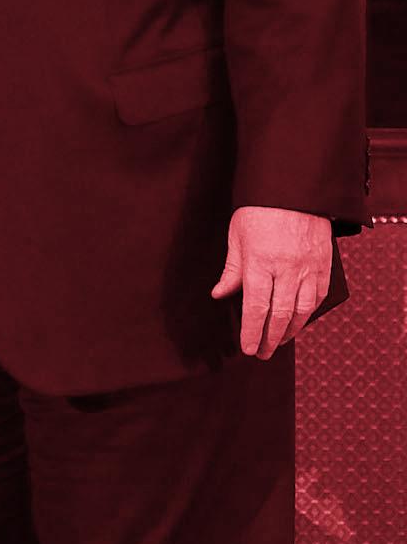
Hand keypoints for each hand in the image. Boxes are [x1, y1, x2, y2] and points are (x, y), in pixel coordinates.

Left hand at [210, 205, 332, 357]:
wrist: (294, 190)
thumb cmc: (259, 210)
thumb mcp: (236, 236)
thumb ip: (232, 269)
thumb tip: (220, 294)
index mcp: (260, 262)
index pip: (256, 308)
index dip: (252, 332)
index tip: (248, 348)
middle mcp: (287, 269)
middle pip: (280, 315)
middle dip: (270, 338)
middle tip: (262, 353)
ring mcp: (309, 268)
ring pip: (302, 311)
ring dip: (290, 331)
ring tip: (279, 342)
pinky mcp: (324, 265)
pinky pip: (318, 297)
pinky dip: (308, 314)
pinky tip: (299, 322)